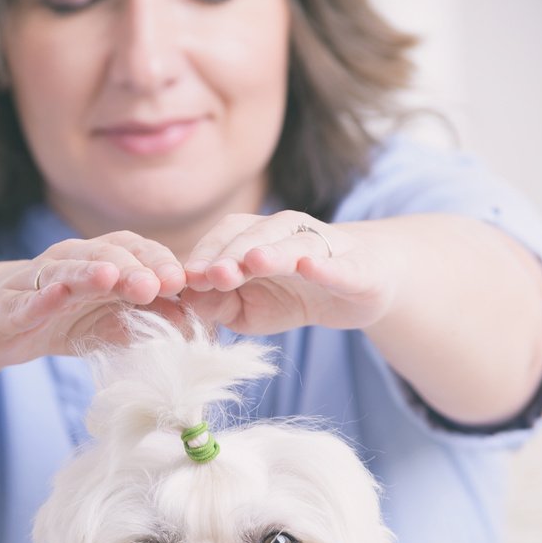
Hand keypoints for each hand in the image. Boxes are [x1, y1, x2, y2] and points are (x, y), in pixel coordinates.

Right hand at [0, 230, 186, 368]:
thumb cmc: (58, 321)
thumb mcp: (106, 326)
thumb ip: (143, 323)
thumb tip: (192, 327)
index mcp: (99, 262)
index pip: (135, 252)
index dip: (159, 263)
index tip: (186, 282)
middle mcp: (71, 261)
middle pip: (106, 255)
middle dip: (135, 267)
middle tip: (161, 283)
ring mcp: (39, 280)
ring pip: (67, 269)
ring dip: (91, 272)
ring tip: (113, 277)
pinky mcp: (11, 305)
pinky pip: (28, 299)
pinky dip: (43, 297)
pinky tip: (58, 294)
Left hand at [181, 210, 396, 337]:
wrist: (356, 290)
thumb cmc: (292, 297)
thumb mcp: (247, 310)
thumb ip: (217, 304)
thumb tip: (188, 298)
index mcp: (255, 238)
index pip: (225, 237)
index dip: (206, 255)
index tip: (185, 278)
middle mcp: (286, 232)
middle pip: (255, 234)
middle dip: (232, 254)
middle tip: (214, 273)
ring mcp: (323, 246)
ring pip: (295, 244)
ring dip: (273, 252)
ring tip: (254, 261)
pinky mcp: (355, 267)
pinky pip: (339, 265)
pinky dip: (325, 266)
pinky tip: (310, 267)